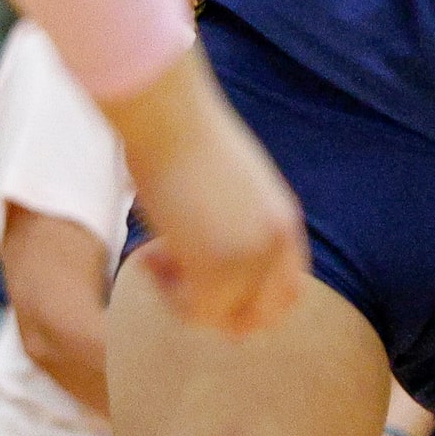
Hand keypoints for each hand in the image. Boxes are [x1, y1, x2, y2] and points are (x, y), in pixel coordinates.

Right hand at [105, 46, 305, 337]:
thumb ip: (234, 225)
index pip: (287, 293)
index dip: (247, 302)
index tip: (202, 286)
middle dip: (217, 313)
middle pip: (260, 318)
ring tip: (154, 253)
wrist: (169, 116)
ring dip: (181, 298)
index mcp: (284, 221)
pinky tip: (146, 254)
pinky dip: (164, 294)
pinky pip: (192, 312)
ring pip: (219, 319)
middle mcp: (276, 244)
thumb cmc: (183, 137)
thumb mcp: (229, 187)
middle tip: (176, 282)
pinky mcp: (219, 267)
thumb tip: (201, 255)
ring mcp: (252, 257)